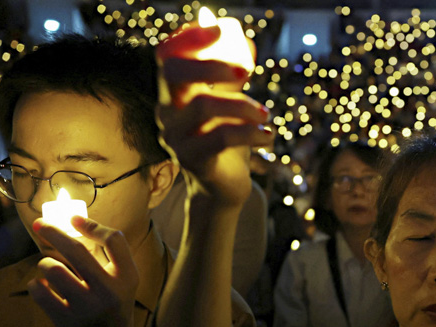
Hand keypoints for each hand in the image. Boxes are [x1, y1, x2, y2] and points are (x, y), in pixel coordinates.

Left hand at [27, 217, 137, 326]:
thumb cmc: (111, 309)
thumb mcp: (122, 284)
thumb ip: (106, 259)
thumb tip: (72, 225)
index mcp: (128, 278)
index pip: (114, 240)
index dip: (91, 225)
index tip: (74, 219)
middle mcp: (110, 291)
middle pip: (76, 249)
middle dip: (52, 232)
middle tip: (39, 225)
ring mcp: (88, 308)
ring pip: (52, 269)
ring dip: (45, 265)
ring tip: (50, 271)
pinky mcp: (67, 322)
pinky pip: (40, 291)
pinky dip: (37, 285)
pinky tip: (44, 289)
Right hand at [155, 23, 271, 208]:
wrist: (224, 188)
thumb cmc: (226, 142)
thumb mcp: (230, 106)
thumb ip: (233, 77)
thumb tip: (246, 43)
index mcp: (174, 94)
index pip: (167, 57)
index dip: (189, 39)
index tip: (220, 28)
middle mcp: (167, 112)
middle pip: (174, 73)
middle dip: (211, 64)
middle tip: (245, 71)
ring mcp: (176, 137)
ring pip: (204, 106)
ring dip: (243, 106)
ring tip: (266, 115)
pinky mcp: (193, 160)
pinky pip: (221, 137)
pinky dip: (251, 133)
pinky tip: (268, 137)